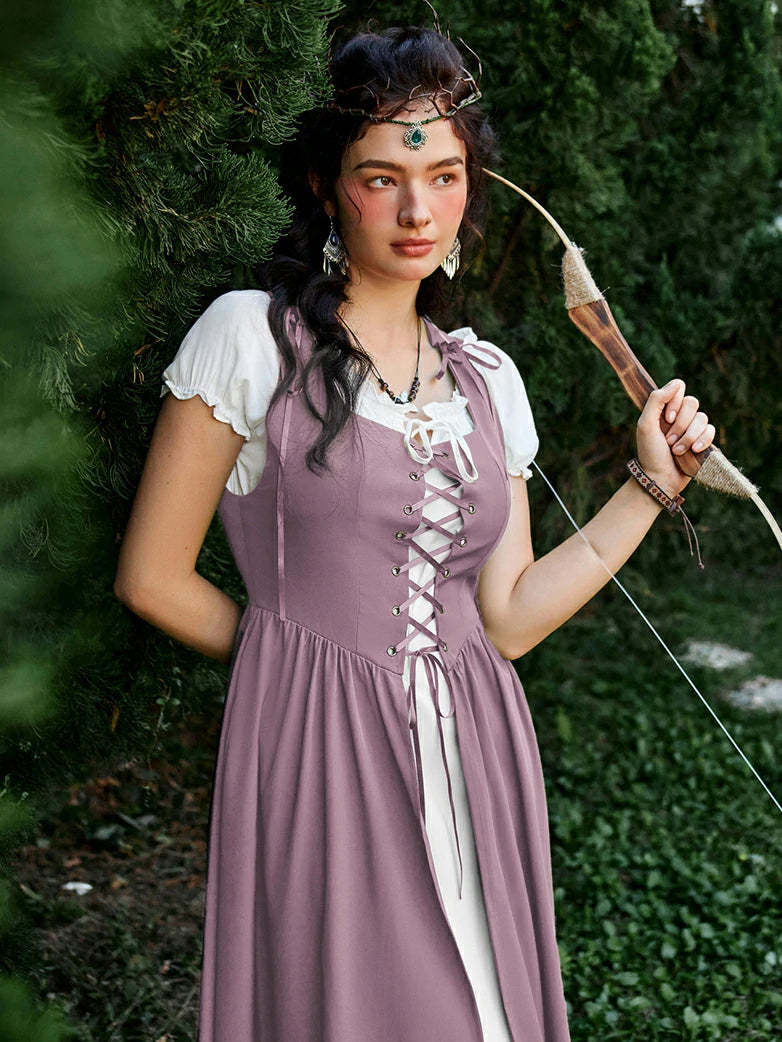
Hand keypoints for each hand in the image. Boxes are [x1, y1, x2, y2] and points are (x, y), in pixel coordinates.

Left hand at [635, 379, 714, 496]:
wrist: (660, 479)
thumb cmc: (650, 453)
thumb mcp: (645, 425)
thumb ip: (656, 401)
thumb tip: (677, 383)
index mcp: (664, 409)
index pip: (679, 388)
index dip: (676, 402)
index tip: (667, 419)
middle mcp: (679, 415)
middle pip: (692, 403)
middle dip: (681, 424)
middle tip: (669, 440)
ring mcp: (692, 428)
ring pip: (703, 418)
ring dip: (689, 436)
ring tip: (677, 451)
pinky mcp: (702, 440)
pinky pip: (711, 431)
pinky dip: (702, 440)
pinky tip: (693, 451)